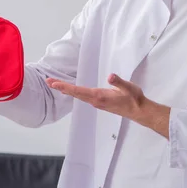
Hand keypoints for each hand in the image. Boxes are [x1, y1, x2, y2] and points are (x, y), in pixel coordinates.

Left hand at [47, 74, 170, 137]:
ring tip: (56, 84)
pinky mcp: (99, 103)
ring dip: (67, 90)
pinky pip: (83, 97)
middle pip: (75, 94)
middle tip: (48, 81)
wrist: (139, 111)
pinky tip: (71, 90)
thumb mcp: (129, 87)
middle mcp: (95, 101)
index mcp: (100, 96)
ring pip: (78, 96)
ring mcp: (97, 103)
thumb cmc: (134, 98)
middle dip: (61, 87)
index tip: (54, 84)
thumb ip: (119, 82)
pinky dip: (74, 92)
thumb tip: (110, 76)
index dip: (66, 87)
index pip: (79, 91)